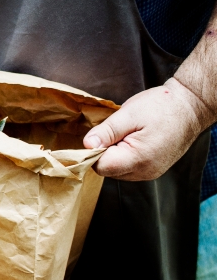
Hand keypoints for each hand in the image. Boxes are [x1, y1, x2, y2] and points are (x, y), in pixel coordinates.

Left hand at [82, 78, 214, 180]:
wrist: (191, 106)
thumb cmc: (162, 106)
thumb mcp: (129, 114)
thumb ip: (106, 131)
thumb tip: (86, 145)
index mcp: (138, 159)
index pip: (100, 166)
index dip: (93, 151)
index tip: (99, 136)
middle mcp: (144, 172)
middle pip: (107, 170)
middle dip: (104, 152)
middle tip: (118, 131)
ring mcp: (150, 173)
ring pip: (116, 170)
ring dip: (114, 154)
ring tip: (128, 134)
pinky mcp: (152, 170)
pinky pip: (128, 168)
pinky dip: (125, 156)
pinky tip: (134, 140)